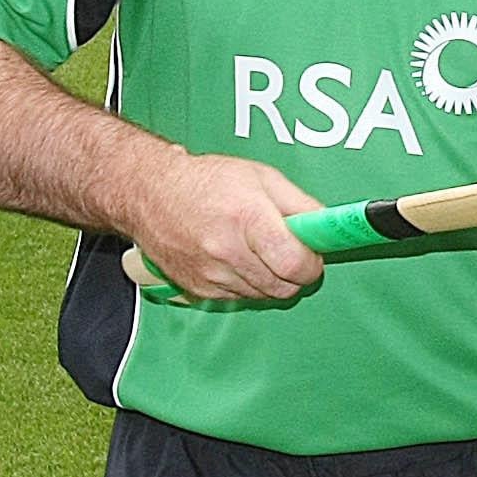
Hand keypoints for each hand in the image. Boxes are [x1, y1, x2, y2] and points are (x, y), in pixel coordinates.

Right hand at [126, 152, 325, 302]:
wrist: (148, 193)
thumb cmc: (207, 181)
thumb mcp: (263, 178)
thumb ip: (301, 205)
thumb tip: (329, 227)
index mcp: (248, 219)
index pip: (295, 264)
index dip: (313, 263)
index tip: (314, 253)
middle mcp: (226, 251)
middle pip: (284, 286)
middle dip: (296, 273)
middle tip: (290, 251)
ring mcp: (209, 274)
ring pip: (264, 295)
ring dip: (272, 279)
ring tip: (259, 250)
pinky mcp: (197, 289)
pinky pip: (240, 298)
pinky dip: (248, 284)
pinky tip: (238, 259)